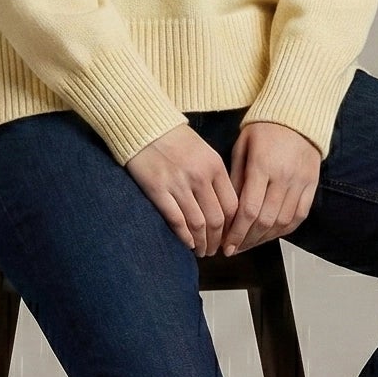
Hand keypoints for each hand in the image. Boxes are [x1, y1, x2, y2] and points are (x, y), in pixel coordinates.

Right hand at [124, 123, 240, 254]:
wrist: (145, 125)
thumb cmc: (175, 138)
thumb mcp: (204, 151)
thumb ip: (215, 177)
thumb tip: (224, 207)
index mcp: (215, 166)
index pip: (232, 206)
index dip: (233, 228)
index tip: (230, 237)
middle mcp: (200, 176)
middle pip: (217, 219)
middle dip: (218, 241)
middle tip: (216, 250)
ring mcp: (178, 184)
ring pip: (198, 224)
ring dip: (202, 243)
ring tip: (202, 251)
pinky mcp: (158, 189)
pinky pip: (176, 220)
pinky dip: (184, 236)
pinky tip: (187, 243)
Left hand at [220, 119, 320, 254]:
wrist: (297, 114)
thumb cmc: (264, 128)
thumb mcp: (242, 147)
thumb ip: (235, 177)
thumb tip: (228, 210)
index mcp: (262, 166)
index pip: (248, 210)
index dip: (236, 232)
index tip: (226, 245)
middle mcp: (283, 177)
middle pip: (265, 220)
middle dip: (247, 240)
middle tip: (233, 249)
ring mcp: (301, 182)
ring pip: (283, 222)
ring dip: (264, 238)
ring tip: (249, 244)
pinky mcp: (312, 184)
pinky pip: (300, 215)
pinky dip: (285, 229)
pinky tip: (271, 235)